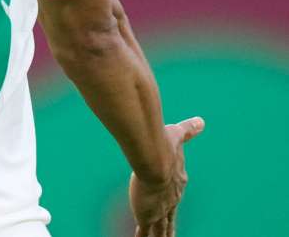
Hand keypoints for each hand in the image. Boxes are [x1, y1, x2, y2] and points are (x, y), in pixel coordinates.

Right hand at [129, 116, 204, 236]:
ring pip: (161, 229)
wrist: (155, 157)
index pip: (174, 195)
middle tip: (170, 236)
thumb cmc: (164, 144)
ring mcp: (160, 209)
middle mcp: (171, 200)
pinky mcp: (147, 215)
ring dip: (160, 236)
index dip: (171, 200)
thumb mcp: (177, 136)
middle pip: (170, 218)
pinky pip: (145, 232)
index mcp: (177, 183)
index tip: (170, 205)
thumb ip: (188, 130)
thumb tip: (201, 121)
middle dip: (169, 228)